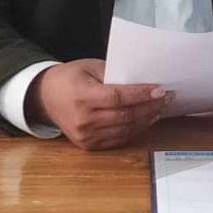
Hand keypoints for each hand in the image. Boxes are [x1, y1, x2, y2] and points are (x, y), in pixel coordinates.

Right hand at [27, 58, 167, 149]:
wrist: (45, 98)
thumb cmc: (70, 77)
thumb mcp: (90, 67)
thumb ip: (114, 74)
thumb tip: (142, 81)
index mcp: (83, 96)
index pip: (118, 98)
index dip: (141, 95)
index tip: (160, 90)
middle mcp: (84, 119)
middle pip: (125, 116)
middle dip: (150, 107)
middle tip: (167, 97)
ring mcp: (86, 135)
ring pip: (125, 130)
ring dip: (146, 119)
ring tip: (160, 108)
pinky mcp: (88, 145)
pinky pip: (118, 139)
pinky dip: (135, 130)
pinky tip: (146, 119)